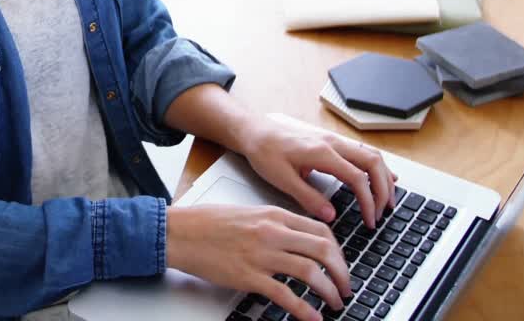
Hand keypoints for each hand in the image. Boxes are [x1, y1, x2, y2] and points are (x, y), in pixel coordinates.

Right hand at [166, 204, 348, 320]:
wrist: (179, 232)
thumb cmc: (206, 222)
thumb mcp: (248, 213)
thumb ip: (273, 223)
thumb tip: (296, 239)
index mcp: (273, 215)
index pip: (320, 230)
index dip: (337, 251)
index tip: (339, 263)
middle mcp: (272, 233)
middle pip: (323, 250)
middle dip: (341, 272)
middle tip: (345, 286)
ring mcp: (261, 255)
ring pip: (310, 272)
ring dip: (329, 290)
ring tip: (334, 302)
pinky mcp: (249, 276)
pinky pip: (286, 295)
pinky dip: (304, 310)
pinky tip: (313, 318)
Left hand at [239, 115, 397, 228]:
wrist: (254, 131)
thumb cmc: (264, 151)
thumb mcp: (281, 179)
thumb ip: (308, 197)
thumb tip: (331, 215)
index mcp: (322, 153)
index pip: (358, 178)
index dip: (368, 201)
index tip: (370, 220)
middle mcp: (332, 143)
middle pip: (373, 163)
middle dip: (384, 189)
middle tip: (383, 213)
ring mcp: (333, 141)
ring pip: (371, 154)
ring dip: (384, 177)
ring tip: (388, 199)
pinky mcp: (330, 142)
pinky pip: (362, 152)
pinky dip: (375, 166)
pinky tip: (382, 176)